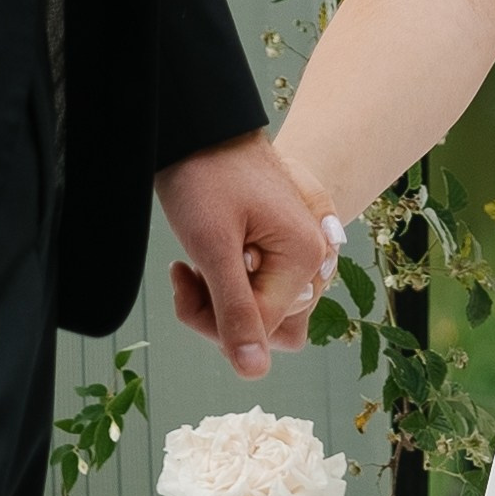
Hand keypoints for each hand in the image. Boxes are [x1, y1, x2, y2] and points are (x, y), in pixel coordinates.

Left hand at [159, 132, 334, 378]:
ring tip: (199, 263)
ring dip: (226, 301)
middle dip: (223, 315)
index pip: (260, 331)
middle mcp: (312, 260)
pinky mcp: (279, 250)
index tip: (181, 279)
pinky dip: (230, 284)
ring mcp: (298, 255)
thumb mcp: (212, 247)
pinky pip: (262, 293)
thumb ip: (235, 312)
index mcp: (305, 258)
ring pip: (266, 315)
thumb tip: (253, 373)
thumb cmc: (206, 175)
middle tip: (191, 274)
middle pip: (271, 330)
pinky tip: (207, 257)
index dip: (214, 321)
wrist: (201, 122)